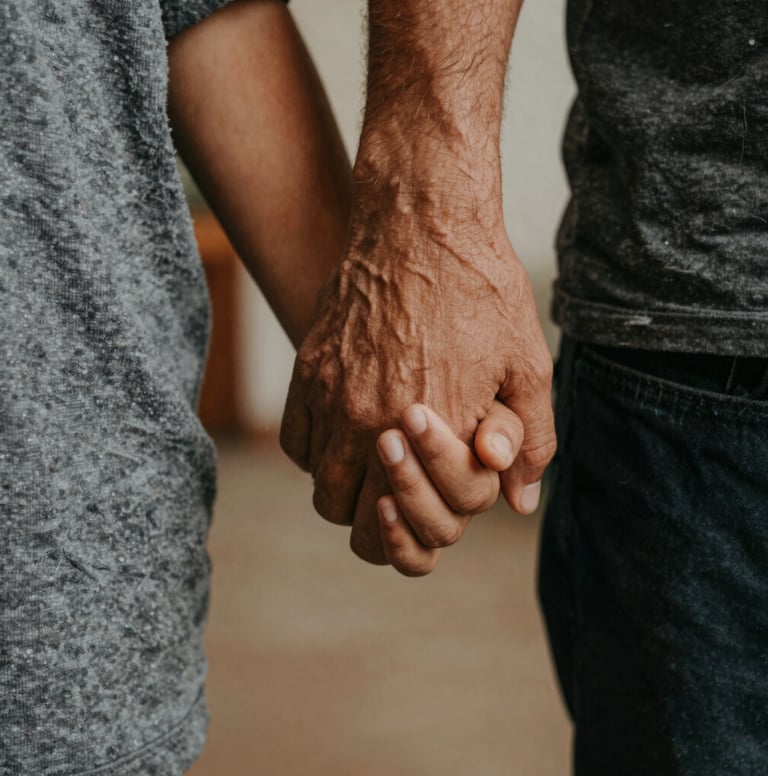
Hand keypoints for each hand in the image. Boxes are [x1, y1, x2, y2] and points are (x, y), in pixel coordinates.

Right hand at [279, 178, 555, 567]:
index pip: (420, 531)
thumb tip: (521, 499)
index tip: (439, 501)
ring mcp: (333, 399)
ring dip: (348, 494)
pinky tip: (345, 434)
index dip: (431, 531)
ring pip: (322, 492)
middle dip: (383, 528)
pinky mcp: (308, 372)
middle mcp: (375, 424)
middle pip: (358, 525)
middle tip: (400, 503)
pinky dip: (317, 456)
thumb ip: (531, 440)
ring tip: (374, 469)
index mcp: (436, 431)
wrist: (422, 225)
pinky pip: (297, 445)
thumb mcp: (527, 364)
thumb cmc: (482, 291)